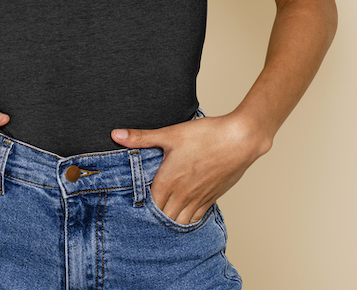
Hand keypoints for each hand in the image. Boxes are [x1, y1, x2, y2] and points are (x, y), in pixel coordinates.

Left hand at [110, 112, 270, 224]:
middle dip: (152, 218)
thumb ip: (141, 137)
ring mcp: (198, 199)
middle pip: (162, 218)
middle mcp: (182, 195)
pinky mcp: (212, 198)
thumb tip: (115, 134)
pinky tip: (182, 214)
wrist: (241, 139)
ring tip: (161, 216)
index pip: (148, 206)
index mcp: (168, 181)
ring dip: (169, 221)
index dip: (138, 209)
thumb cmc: (207, 135)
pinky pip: (196, 218)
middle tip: (143, 214)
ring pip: (179, 222)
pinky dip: (187, 220)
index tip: (131, 206)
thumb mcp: (170, 134)